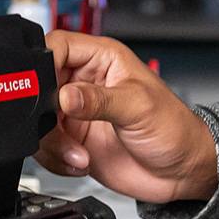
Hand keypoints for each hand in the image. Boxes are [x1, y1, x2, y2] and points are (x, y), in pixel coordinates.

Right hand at [33, 30, 218, 205]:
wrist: (181, 171)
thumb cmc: (174, 128)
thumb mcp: (139, 107)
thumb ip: (99, 100)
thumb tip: (65, 96)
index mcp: (101, 59)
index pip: (58, 47)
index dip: (41, 63)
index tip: (37, 87)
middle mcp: (84, 83)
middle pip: (38, 85)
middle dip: (42, 112)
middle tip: (59, 128)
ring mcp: (76, 114)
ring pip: (38, 121)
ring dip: (52, 143)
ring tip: (79, 154)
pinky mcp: (73, 141)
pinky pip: (46, 148)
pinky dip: (56, 159)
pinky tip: (81, 161)